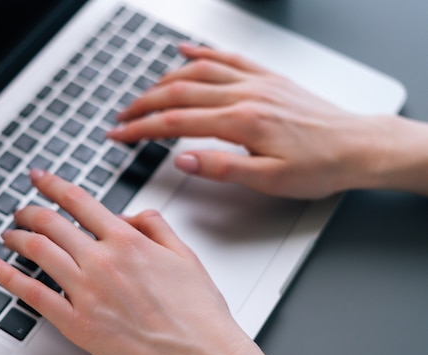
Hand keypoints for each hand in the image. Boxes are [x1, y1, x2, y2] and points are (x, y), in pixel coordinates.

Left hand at [0, 170, 278, 354]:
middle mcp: (102, 260)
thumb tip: (130, 215)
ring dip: (16, 237)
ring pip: (38, 251)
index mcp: (128, 240)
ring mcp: (86, 292)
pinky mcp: (76, 323)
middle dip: (29, 210)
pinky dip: (7, 276)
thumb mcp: (185, 254)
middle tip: (21, 209)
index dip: (52, 184)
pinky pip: (32, 294)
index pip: (78, 201)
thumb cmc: (197, 313)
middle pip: (51, 223)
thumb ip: (155, 226)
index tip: (39, 177)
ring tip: (9, 234)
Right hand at [108, 43, 403, 198]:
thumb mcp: (268, 180)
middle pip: (178, 93)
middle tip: (121, 117)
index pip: (175, 123)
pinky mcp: (266, 78)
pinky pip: (227, 58)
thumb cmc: (319, 166)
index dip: (140, 129)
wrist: (358, 146)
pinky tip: (185, 52)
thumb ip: (222, 168)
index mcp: (241, 122)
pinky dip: (201, 54)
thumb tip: (181, 159)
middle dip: (142, 105)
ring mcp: (255, 82)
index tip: (118, 135)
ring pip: (197, 73)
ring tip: (142, 94)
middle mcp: (244, 95)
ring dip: (163, 81)